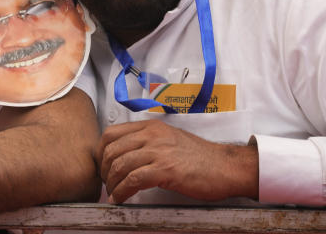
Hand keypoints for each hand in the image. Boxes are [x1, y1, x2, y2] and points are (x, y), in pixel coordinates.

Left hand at [97, 120, 257, 203]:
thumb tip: (125, 156)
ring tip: (113, 194)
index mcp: (150, 127)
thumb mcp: (168, 140)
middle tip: (107, 184)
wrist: (224, 167)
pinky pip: (133, 180)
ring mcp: (158, 151)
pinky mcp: (165, 169)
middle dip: (104, 170)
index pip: (111, 134)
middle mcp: (151, 135)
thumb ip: (147, 143)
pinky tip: (121, 199)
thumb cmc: (199, 157)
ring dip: (112, 184)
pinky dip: (122, 191)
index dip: (101, 153)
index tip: (102, 167)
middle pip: (112, 150)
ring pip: (120, 165)